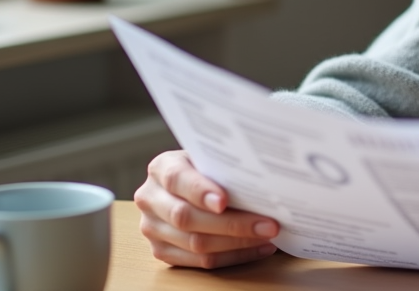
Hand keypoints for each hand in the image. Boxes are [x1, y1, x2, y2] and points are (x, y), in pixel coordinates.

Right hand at [134, 149, 280, 268]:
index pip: (177, 179)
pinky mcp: (162, 252)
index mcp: (160, 169)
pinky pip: (200, 261)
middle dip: (232, 223)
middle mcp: (150, 199)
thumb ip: (224, 165)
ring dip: (237, 243)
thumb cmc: (206, 166)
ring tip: (268, 236)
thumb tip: (263, 179)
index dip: (200, 191)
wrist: (188, 181)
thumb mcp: (209, 157)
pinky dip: (234, 256)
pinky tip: (259, 247)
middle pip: (186, 217)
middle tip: (268, 224)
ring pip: (195, 243)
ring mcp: (152, 228)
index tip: (224, 201)